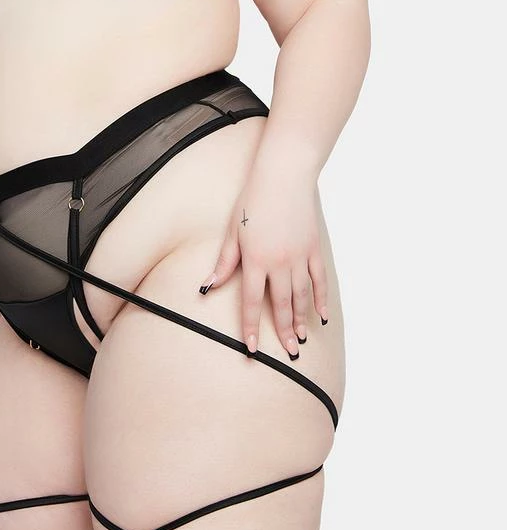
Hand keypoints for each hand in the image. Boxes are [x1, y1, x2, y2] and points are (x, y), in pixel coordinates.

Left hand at [199, 168, 328, 359]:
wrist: (284, 175)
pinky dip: (320, 299)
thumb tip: (208, 287)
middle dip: (283, 332)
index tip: (252, 350)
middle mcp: (279, 263)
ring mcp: (299, 257)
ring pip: (302, 296)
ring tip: (301, 340)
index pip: (253, 302)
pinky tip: (320, 315)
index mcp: (255, 260)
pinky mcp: (313, 248)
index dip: (252, 328)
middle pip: (281, 305)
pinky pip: (319, 280)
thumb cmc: (252, 200)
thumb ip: (224, 263)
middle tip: (288, 354)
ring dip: (301, 320)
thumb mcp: (232, 231)